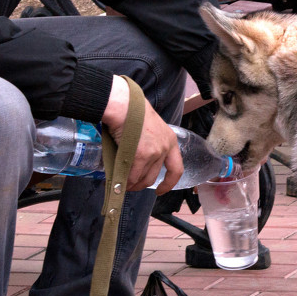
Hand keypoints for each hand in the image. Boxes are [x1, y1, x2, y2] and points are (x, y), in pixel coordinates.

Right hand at [101, 76, 183, 191]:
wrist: (125, 105)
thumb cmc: (133, 112)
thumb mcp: (150, 128)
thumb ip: (150, 143)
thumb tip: (139, 159)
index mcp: (170, 140)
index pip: (176, 168)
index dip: (169, 183)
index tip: (161, 191)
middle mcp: (165, 148)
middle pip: (154, 176)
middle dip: (142, 184)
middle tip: (131, 186)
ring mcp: (154, 152)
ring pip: (143, 178)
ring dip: (132, 184)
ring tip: (123, 184)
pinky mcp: (141, 155)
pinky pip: (133, 175)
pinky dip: (126, 182)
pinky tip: (120, 182)